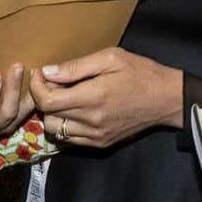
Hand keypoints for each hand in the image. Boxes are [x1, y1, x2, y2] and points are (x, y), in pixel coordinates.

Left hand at [31, 47, 181, 148]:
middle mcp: (92, 121)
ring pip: (56, 130)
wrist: (166, 99)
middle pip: (47, 116)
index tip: (38, 73)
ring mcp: (96, 135)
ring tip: (62, 96)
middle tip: (50, 82)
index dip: (35, 86)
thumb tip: (47, 72)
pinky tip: (73, 109)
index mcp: (92, 97)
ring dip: (52, 113)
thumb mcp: (109, 58)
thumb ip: (75, 67)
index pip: (47, 101)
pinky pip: (70, 140)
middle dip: (42, 98)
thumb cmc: (140, 72)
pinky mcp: (101, 143)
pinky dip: (65, 125)